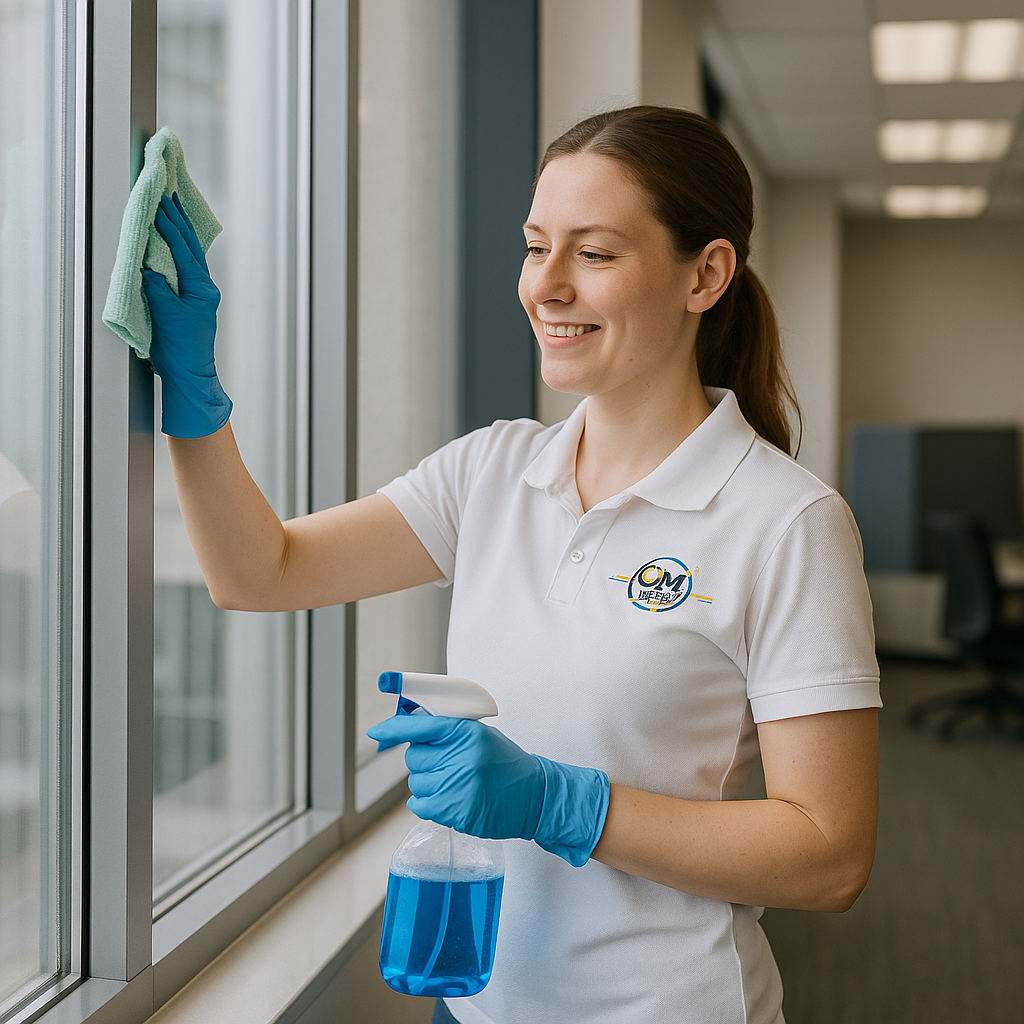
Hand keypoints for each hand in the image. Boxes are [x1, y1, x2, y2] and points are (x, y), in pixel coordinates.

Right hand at [142, 193, 231, 437]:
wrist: (189, 375)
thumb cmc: (181, 351)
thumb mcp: (166, 316)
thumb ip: (158, 288)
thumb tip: (150, 266)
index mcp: (202, 290)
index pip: (184, 251)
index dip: (170, 227)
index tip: (160, 204)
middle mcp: (204, 289)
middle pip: (191, 248)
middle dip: (179, 222)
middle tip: (169, 196)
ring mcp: (199, 295)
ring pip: (189, 256)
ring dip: (180, 233)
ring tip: (172, 211)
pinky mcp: (190, 302)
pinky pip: (184, 268)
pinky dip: (177, 251)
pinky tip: (172, 243)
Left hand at [367, 715, 609, 866]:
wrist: (534, 796)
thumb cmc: (506, 764)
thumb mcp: (481, 736)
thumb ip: (448, 731)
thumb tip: (410, 727)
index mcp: (467, 733)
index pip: (421, 725)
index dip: (394, 728)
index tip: (376, 732)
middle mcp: (461, 757)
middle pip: (414, 757)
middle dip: (424, 761)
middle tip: (447, 765)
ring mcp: (458, 785)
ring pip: (415, 782)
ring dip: (428, 784)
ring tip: (456, 784)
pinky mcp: (455, 811)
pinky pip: (419, 804)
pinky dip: (428, 803)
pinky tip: (449, 799)